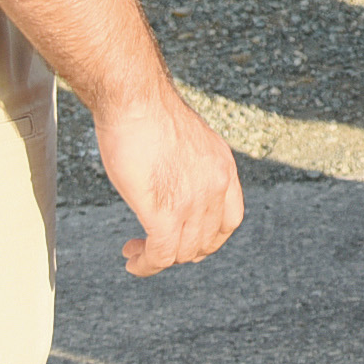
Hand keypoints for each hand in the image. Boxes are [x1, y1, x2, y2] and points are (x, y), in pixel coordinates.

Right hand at [93, 87, 245, 278]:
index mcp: (223, 167)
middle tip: (151, 246)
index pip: (230, 219)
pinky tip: (132, 260)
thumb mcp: (184, 142)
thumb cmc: (148, 112)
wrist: (134, 99)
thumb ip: (189, 167)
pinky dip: (146, 265)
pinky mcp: (165, 211)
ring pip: (182, 252)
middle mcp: (216, 186)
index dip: (209, 238)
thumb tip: (173, 185)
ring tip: (136, 253)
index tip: (184, 239)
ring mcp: (194, 201)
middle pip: (205, 241)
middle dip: (179, 251)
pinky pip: (161, 254)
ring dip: (157, 259)